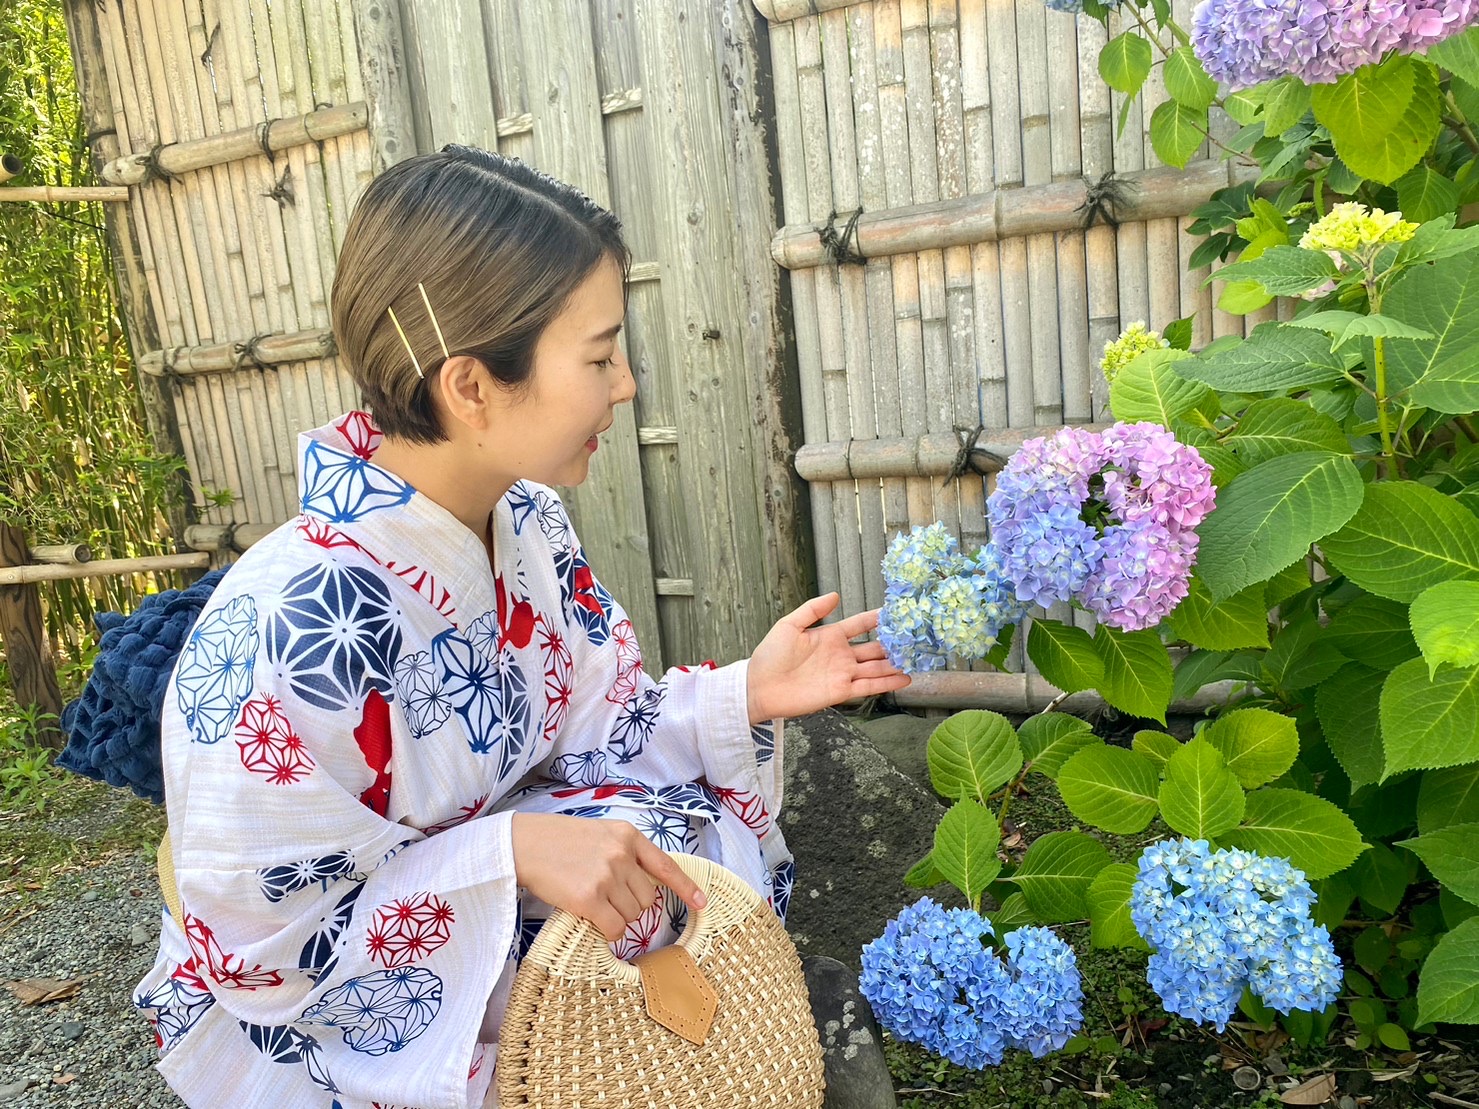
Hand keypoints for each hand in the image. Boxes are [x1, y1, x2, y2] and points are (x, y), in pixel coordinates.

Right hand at [510, 813, 706, 941]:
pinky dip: (607, 931)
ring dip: (617, 918)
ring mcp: (606, 876)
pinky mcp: (589, 898)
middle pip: (648, 898)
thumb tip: (643, 890)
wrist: (522, 844)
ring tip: (592, 903)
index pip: (666, 865)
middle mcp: (622, 854)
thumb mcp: (599, 835)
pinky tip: (592, 921)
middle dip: (631, 905)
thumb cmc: (558, 841)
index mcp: (628, 835)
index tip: (702, 904)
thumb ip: (624, 854)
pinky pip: (614, 928)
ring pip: (632, 915)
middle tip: (605, 898)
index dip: (686, 888)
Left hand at [746, 593, 909, 723]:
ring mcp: (842, 673)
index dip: (876, 619)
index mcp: (830, 636)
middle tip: (913, 638)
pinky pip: (869, 686)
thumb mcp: (789, 625)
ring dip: (894, 664)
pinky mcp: (841, 691)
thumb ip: (813, 610)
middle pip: (873, 648)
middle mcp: (840, 655)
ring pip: (875, 667)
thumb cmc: (770, 655)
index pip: (859, 625)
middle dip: (892, 643)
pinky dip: (887, 683)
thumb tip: (835, 595)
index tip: (895, 612)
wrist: (759, 686)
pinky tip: (904, 678)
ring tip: (915, 659)